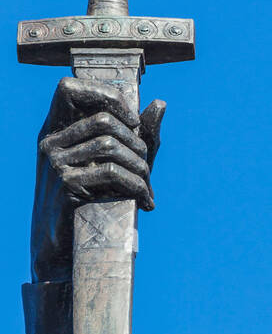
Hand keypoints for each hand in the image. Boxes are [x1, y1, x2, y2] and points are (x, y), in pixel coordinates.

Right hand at [31, 77, 164, 283]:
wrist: (65, 245)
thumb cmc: (93, 200)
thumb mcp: (115, 163)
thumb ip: (138, 136)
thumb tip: (160, 103)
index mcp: (55, 130)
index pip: (68, 88)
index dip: (105, 95)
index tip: (133, 121)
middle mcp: (50, 142)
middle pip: (104, 121)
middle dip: (136, 143)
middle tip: (147, 166)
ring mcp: (55, 163)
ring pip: (111, 146)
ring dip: (140, 167)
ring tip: (147, 185)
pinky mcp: (65, 186)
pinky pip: (111, 173)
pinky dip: (137, 186)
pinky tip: (144, 201)